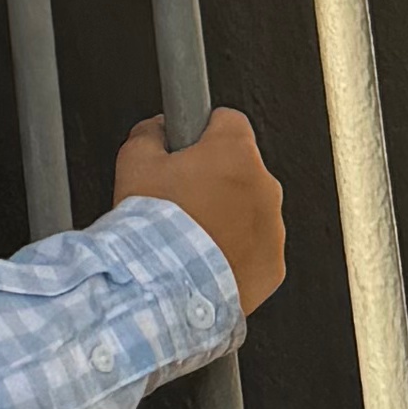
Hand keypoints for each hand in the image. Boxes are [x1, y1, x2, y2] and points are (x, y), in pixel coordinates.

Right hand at [115, 104, 283, 318]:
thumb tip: (157, 130)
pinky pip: (256, 250)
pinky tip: (205, 260)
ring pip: (251, 210)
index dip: (204, 131)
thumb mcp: (134, 162)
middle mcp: (263, 186)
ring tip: (191, 235)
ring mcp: (272, 229)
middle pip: (242, 169)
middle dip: (217, 179)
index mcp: (234, 153)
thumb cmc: (153, 227)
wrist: (164, 288)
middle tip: (183, 198)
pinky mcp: (273, 266)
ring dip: (228, 216)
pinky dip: (237, 252)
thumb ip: (150, 134)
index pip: (229, 120)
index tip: (189, 146)